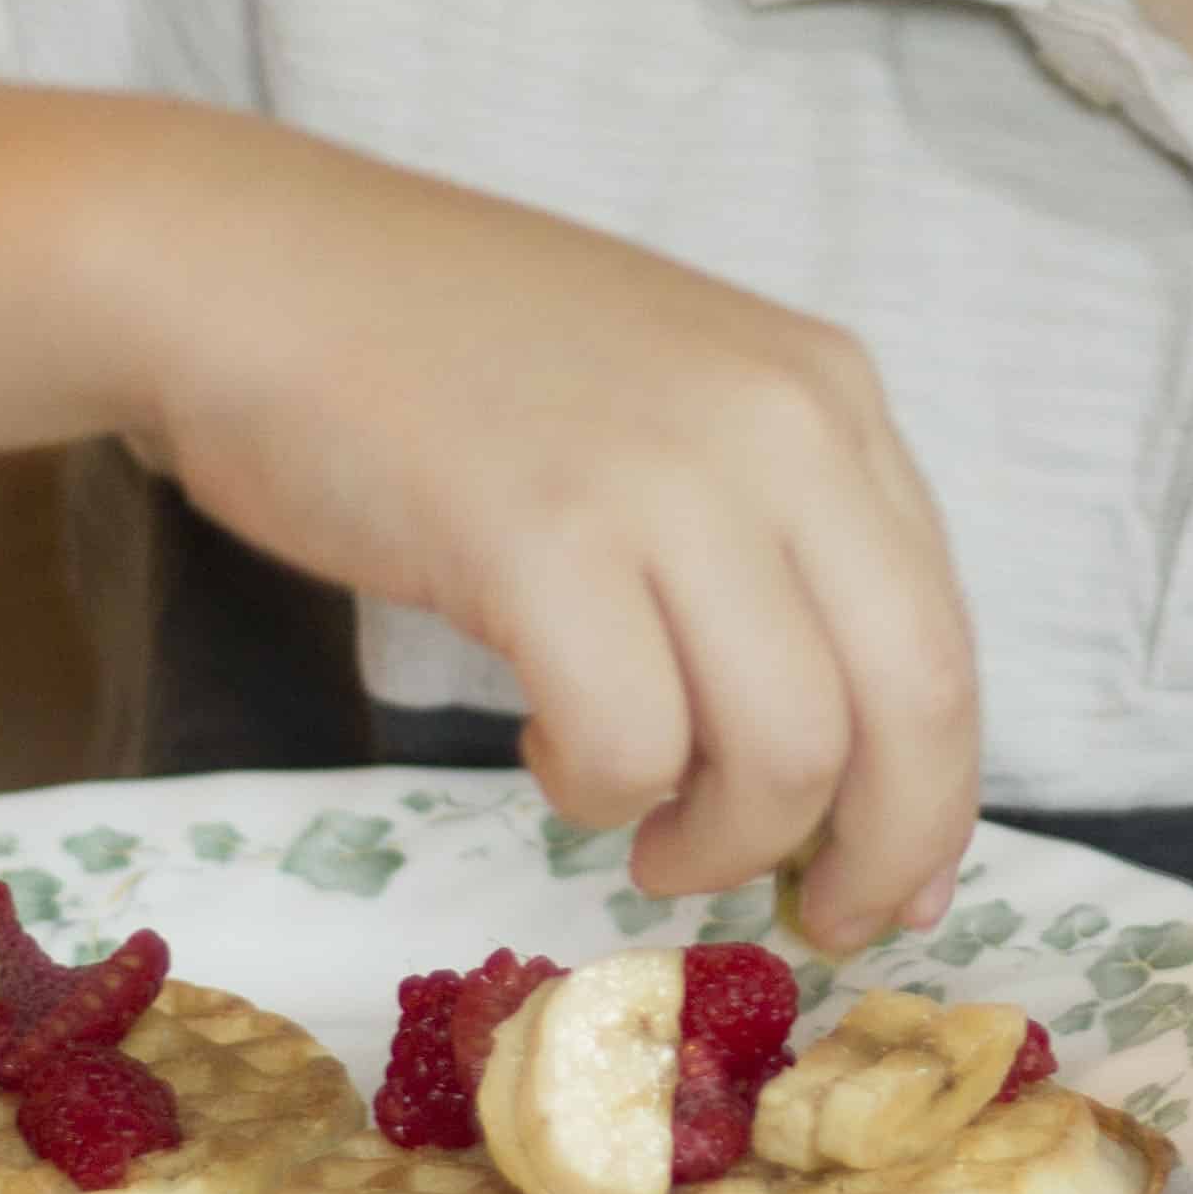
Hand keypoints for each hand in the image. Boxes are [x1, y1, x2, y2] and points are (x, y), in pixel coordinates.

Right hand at [111, 116, 977, 945]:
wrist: (251, 270)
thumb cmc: (442, 357)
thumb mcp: (668, 405)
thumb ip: (767, 538)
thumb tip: (850, 756)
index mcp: (824, 391)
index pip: (941, 632)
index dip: (935, 791)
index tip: (899, 882)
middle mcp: (779, 424)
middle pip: (908, 705)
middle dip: (875, 853)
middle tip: (812, 924)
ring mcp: (665, 478)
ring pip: (787, 750)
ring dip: (718, 837)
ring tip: (641, 828)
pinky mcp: (542, 540)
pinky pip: (631, 746)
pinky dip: (597, 788)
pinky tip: (544, 743)